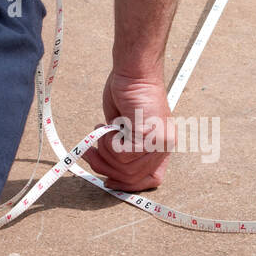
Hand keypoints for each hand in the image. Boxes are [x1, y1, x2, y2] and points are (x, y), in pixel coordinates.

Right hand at [84, 72, 174, 191]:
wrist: (134, 70)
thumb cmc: (127, 93)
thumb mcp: (125, 127)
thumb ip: (122, 149)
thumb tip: (107, 172)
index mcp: (162, 146)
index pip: (151, 180)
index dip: (126, 185)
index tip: (107, 179)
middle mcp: (164, 147)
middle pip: (132, 178)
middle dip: (106, 167)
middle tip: (91, 151)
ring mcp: (159, 142)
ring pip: (124, 168)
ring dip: (105, 151)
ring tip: (102, 130)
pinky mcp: (148, 135)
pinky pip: (121, 154)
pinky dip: (108, 142)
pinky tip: (110, 125)